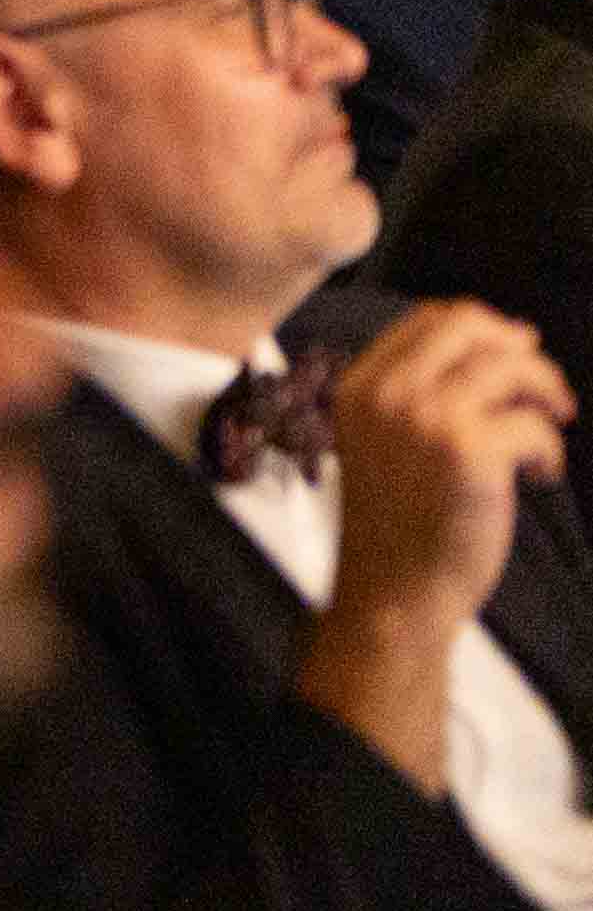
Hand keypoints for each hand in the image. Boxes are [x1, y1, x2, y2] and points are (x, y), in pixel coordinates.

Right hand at [303, 300, 569, 783]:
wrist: (393, 591)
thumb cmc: (397, 524)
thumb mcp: (383, 440)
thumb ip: (415, 392)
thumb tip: (506, 341)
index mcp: (359, 385)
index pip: (428, 319)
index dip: (482, 329)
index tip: (512, 356)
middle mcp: (387, 392)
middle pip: (469, 326)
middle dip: (520, 349)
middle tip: (544, 389)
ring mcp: (426, 418)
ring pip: (509, 366)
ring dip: (546, 392)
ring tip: (552, 427)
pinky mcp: (469, 451)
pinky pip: (533, 424)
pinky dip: (549, 449)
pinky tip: (539, 475)